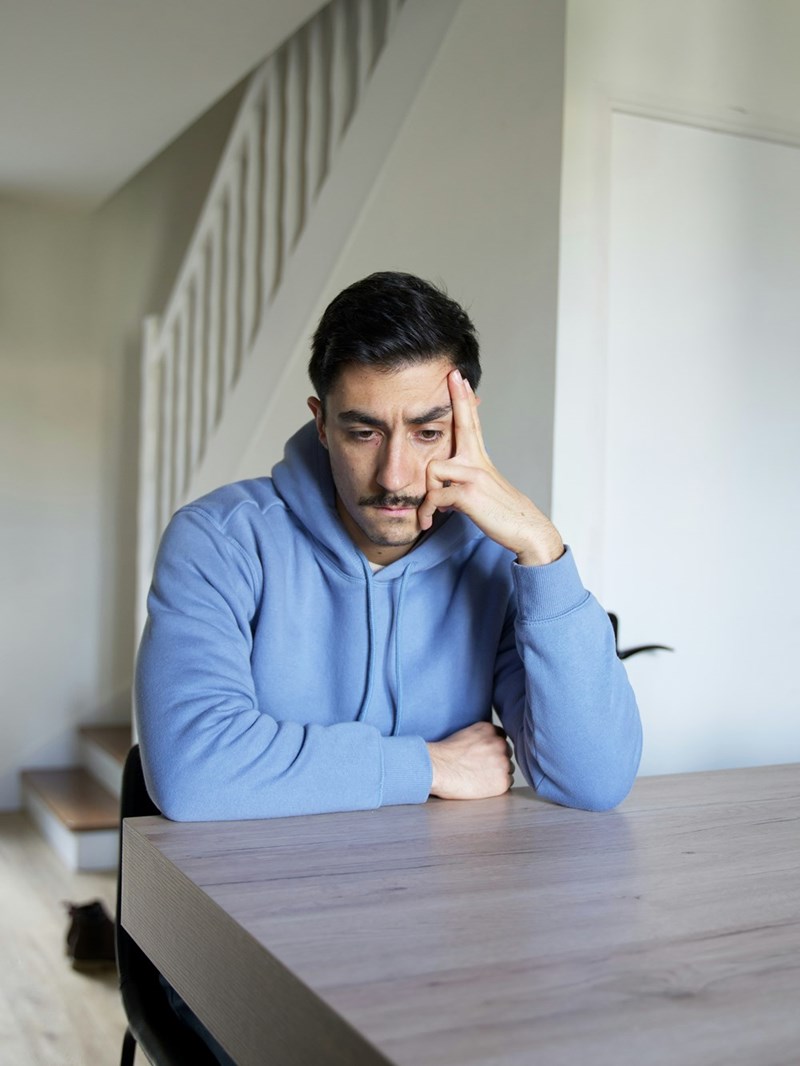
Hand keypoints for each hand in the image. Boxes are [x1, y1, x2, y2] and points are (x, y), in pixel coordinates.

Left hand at [417, 370, 564, 565]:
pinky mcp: (467, 493)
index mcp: (480, 460)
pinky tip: (433, 521)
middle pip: (463, 425)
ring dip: (427, 495)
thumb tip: (444, 489)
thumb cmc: (502, 513)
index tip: (459, 378)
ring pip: (432, 470)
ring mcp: (473, 476)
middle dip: (457, 398)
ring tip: (431, 513)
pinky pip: (434, 497)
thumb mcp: (482, 491)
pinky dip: (429, 511)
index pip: (471, 424)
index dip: (464, 400)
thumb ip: (463, 483)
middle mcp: (477, 462)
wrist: (525, 529)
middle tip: (452, 374)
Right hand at [427, 721, 513, 799]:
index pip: (501, 737)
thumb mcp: (464, 734)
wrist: (437, 769)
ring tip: (480, 777)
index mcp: (488, 729)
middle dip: (497, 760)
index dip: (493, 747)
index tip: (485, 754)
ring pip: (508, 768)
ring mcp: (502, 762)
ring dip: (498, 773)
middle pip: (506, 753)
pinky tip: (483, 785)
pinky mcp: (502, 780)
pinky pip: (507, 783)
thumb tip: (486, 747)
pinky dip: (497, 785)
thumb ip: (480, 737)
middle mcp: (499, 743)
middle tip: (481, 767)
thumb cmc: (443, 755)